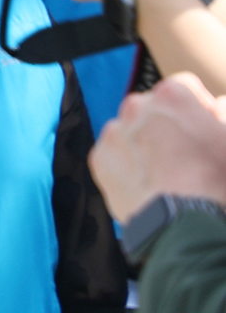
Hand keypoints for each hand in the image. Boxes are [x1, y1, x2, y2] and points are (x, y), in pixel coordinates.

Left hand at [89, 73, 225, 219]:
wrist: (184, 224)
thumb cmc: (217, 181)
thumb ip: (225, 113)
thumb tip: (219, 104)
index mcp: (173, 94)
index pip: (186, 88)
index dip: (200, 110)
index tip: (207, 129)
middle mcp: (136, 106)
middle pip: (154, 109)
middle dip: (169, 125)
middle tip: (187, 154)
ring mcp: (113, 133)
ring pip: (132, 131)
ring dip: (146, 143)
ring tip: (167, 173)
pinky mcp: (99, 159)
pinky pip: (115, 155)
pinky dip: (128, 165)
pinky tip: (148, 183)